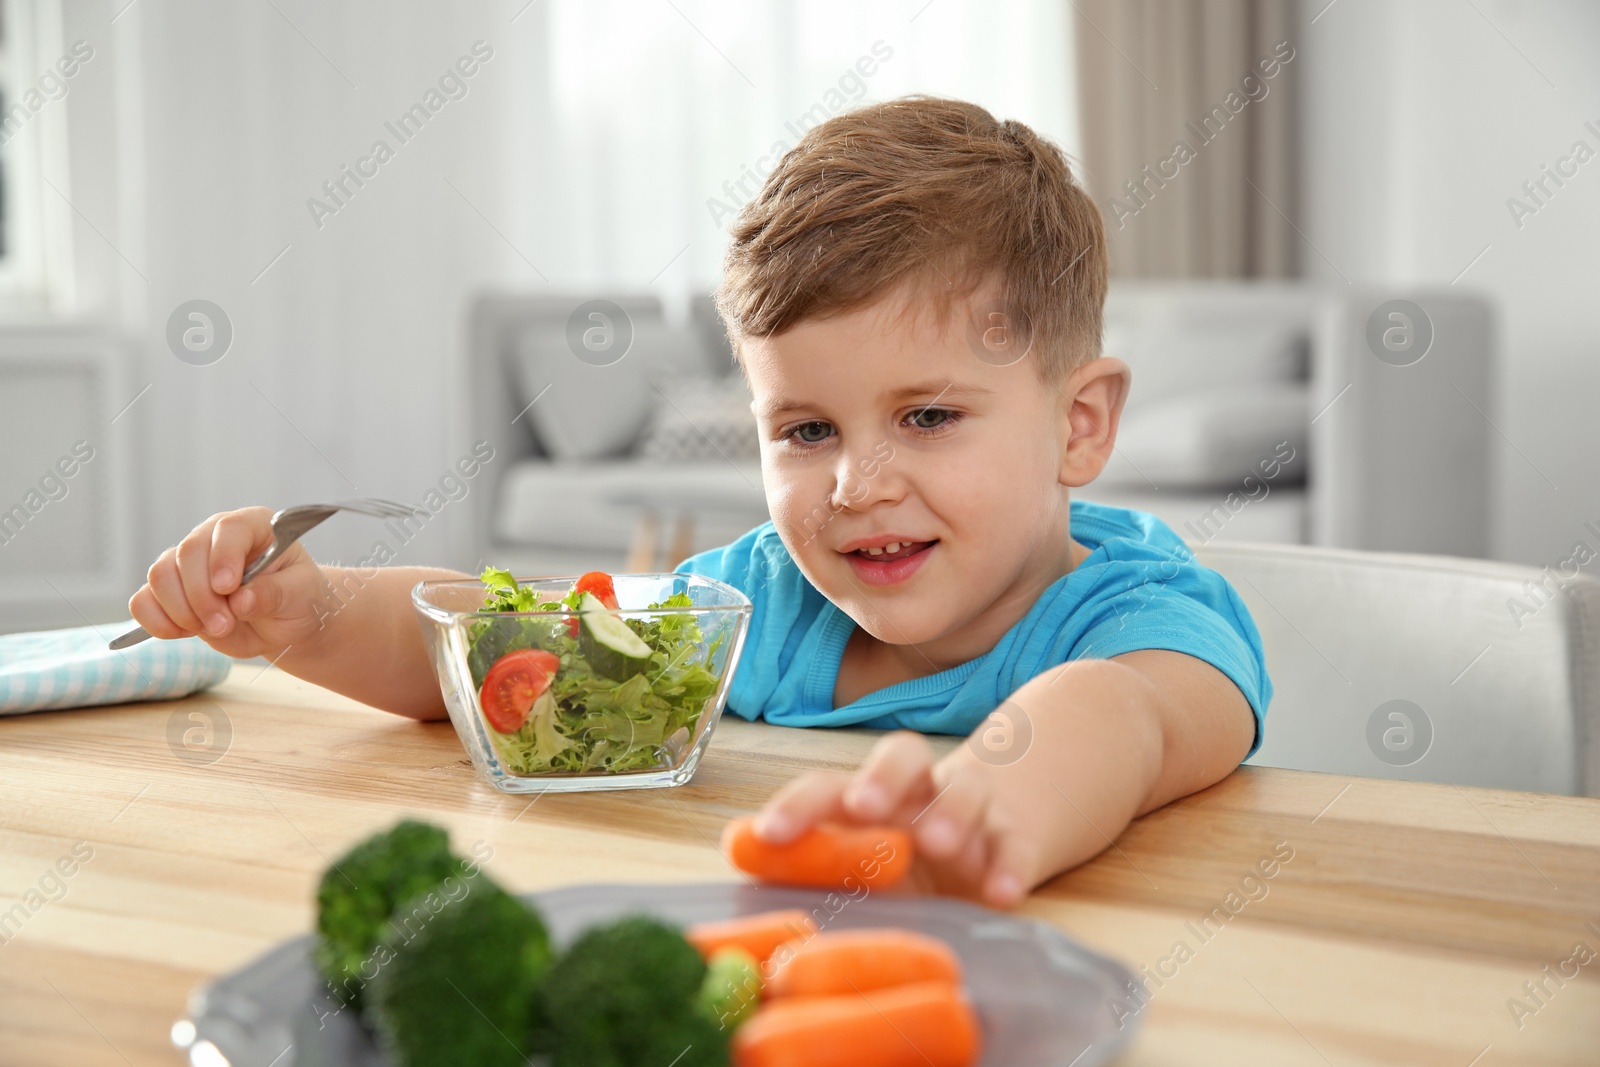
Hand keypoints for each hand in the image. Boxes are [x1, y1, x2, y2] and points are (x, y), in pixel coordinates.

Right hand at [129, 506, 337, 659]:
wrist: (285, 621)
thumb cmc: (299, 597)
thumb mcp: (301, 593)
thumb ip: (275, 593)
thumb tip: (242, 600)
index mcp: (253, 526)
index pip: (228, 529)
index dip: (223, 556)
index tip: (228, 588)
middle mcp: (214, 538)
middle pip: (186, 553)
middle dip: (202, 596)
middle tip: (226, 624)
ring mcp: (188, 564)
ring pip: (160, 576)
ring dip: (181, 610)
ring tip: (216, 628)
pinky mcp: (170, 593)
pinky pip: (143, 601)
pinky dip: (157, 621)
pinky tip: (185, 632)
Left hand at [753, 731, 1038, 907]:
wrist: (994, 835)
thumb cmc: (903, 853)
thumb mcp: (858, 858)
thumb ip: (804, 854)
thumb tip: (734, 844)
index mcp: (869, 797)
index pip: (830, 785)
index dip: (799, 805)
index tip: (768, 835)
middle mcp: (918, 792)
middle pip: (903, 756)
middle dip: (881, 777)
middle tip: (864, 806)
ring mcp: (971, 812)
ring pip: (965, 790)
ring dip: (951, 812)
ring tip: (941, 845)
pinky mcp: (1013, 841)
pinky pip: (1016, 845)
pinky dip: (1011, 865)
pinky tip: (1002, 893)